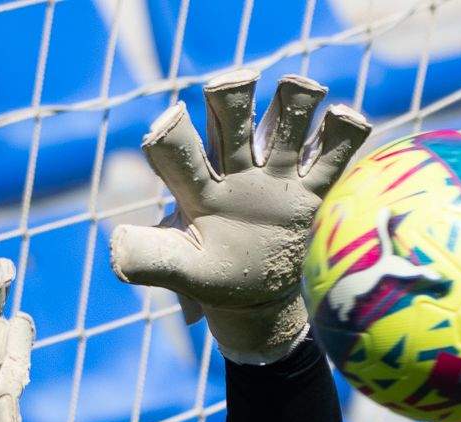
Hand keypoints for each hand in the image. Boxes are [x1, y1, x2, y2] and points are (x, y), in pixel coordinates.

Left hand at [110, 70, 372, 363]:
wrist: (249, 297)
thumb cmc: (207, 279)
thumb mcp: (179, 271)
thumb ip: (150, 259)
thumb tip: (115, 247)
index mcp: (195, 186)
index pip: (181, 150)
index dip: (174, 133)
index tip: (169, 120)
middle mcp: (233, 168)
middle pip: (232, 115)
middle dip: (233, 96)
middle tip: (236, 86)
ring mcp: (273, 176)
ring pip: (285, 121)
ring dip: (294, 101)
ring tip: (304, 92)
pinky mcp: (308, 190)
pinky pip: (332, 155)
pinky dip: (343, 131)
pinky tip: (344, 118)